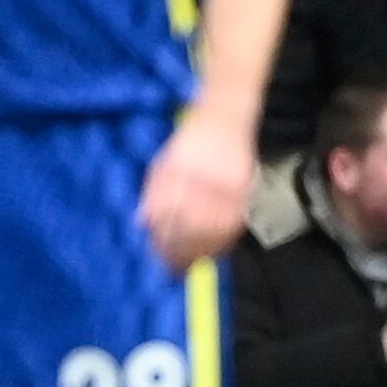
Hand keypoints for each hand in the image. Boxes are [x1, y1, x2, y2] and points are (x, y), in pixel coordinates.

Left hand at [136, 106, 257, 274]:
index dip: (161, 239)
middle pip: (189, 225)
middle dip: (179, 251)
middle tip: (173, 268)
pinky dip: (222, 242)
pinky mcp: (244, 188)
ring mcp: (225, 183)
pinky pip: (233, 223)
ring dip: (201, 251)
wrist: (224, 118)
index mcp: (177, 170)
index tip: (157, 256)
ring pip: (213, 229)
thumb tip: (143, 223)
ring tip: (191, 264)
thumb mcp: (163, 162)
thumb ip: (153, 192)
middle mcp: (201, 177)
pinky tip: (213, 251)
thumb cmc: (189, 143)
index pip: (165, 214)